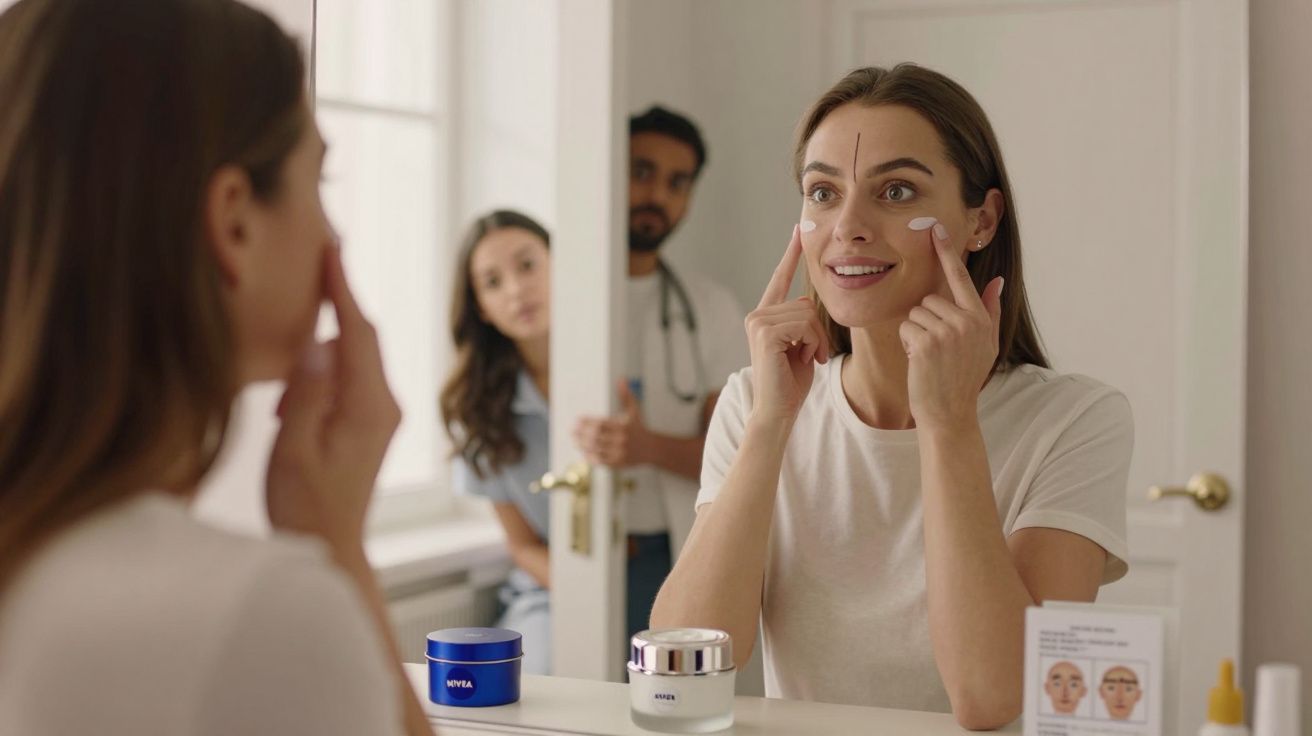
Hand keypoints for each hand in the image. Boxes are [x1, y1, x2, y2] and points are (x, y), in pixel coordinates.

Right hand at [265, 246, 401, 549]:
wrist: (330, 547)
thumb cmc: (306, 506)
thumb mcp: (294, 449)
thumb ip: (306, 393)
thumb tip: (317, 344)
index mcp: (369, 406)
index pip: (357, 332)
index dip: (342, 288)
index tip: (331, 248)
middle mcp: (384, 404)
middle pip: (362, 336)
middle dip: (341, 297)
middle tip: (320, 255)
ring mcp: (380, 413)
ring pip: (355, 354)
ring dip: (329, 333)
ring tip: (303, 311)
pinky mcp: (369, 421)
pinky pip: (350, 375)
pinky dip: (326, 361)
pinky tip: (297, 376)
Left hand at [573, 381, 652, 466]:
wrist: (652, 449)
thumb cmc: (639, 428)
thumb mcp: (634, 411)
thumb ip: (626, 395)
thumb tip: (621, 379)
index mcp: (623, 426)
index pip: (601, 424)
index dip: (587, 422)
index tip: (578, 420)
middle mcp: (621, 440)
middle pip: (596, 437)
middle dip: (582, 434)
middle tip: (572, 431)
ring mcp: (620, 453)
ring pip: (597, 449)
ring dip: (583, 446)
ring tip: (575, 441)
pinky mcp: (619, 463)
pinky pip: (601, 461)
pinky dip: (591, 457)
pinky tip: (584, 452)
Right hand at [744, 225, 829, 425]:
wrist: (778, 410)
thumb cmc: (791, 382)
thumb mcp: (801, 345)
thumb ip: (801, 322)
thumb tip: (805, 302)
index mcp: (764, 316)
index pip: (779, 279)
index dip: (790, 255)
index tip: (798, 231)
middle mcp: (756, 315)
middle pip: (805, 303)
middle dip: (818, 331)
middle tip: (814, 355)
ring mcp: (757, 322)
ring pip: (807, 314)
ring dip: (817, 340)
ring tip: (808, 359)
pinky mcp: (764, 333)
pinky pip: (804, 325)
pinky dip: (812, 344)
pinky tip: (803, 360)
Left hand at [899, 223, 1002, 430]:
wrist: (950, 413)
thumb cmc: (964, 378)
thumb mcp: (986, 345)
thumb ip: (990, 311)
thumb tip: (997, 281)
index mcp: (980, 319)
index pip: (962, 277)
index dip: (947, 252)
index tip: (937, 229)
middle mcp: (966, 322)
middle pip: (930, 299)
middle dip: (926, 320)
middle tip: (936, 348)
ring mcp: (947, 332)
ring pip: (916, 313)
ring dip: (916, 333)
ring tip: (929, 356)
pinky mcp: (927, 342)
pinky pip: (906, 327)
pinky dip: (908, 344)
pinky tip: (920, 362)